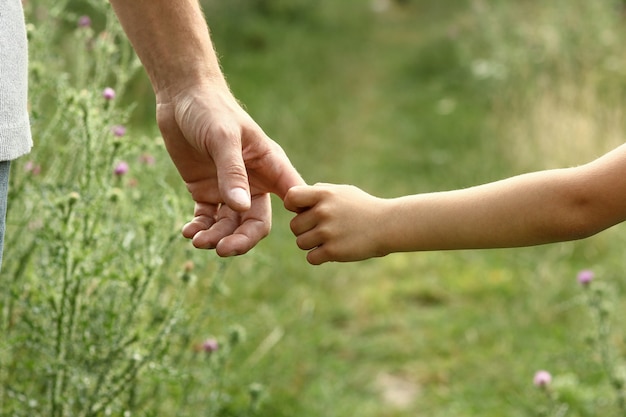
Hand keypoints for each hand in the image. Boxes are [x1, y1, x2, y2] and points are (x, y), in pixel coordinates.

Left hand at [158, 83, 303, 255]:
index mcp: (270, 166)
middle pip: (256, 222)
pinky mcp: (205, 191)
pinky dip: (200, 228)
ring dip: (216, 237)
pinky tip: (188, 232)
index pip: (291, 198)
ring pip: (230, 225)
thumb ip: (232, 173)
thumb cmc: (210, 109)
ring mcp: (229, 189)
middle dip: (241, 239)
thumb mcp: (223, 138)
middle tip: (222, 250)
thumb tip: (240, 209)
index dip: (293, 219)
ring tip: (198, 240)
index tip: (281, 235)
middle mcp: (253, 182)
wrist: (180, 96)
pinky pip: (207, 218)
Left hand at [284, 183, 389, 263]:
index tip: (303, 211)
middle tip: (323, 230)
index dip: (293, 206)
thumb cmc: (364, 208)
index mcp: (324, 194)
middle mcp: (323, 212)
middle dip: (305, 230)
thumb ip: (320, 192)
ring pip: (301, 243)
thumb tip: (296, 198)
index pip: (291, 197)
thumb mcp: (343, 192)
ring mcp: (328, 232)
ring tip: (330, 240)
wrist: (388, 225)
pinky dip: (319, 257)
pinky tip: (332, 250)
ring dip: (312, 244)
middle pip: (294, 226)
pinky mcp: (333, 251)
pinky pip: (311, 258)